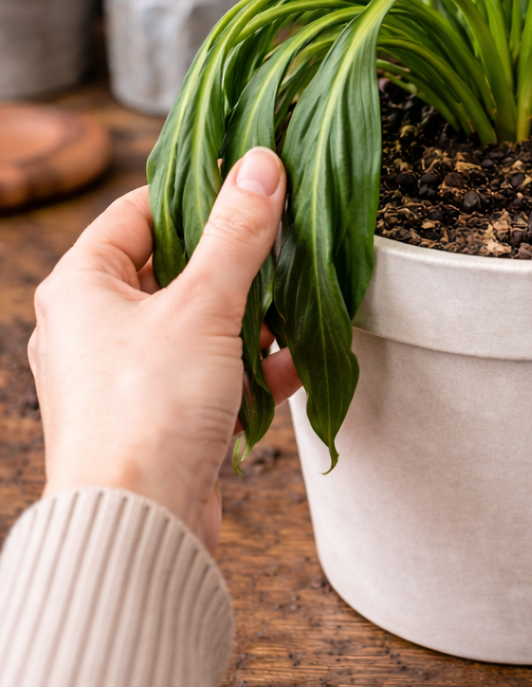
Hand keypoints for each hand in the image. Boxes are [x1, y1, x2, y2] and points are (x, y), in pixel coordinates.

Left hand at [28, 147, 300, 553]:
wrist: (140, 521)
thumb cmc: (149, 408)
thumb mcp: (202, 305)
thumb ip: (237, 234)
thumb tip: (260, 165)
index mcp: (81, 285)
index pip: (139, 213)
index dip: (196, 194)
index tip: (249, 187)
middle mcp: (94, 327)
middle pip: (173, 269)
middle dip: (235, 265)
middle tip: (284, 248)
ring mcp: (125, 375)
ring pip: (198, 324)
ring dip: (250, 319)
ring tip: (294, 312)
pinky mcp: (157, 416)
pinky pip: (208, 375)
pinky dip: (248, 368)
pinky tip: (291, 367)